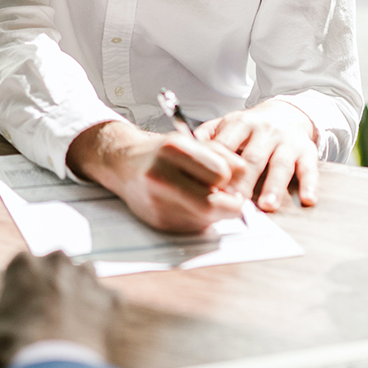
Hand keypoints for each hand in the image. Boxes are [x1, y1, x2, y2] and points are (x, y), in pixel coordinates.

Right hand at [0, 251, 118, 367]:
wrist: (55, 364)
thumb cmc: (16, 345)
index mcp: (25, 263)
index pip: (24, 266)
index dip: (25, 285)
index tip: (25, 303)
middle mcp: (58, 260)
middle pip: (57, 264)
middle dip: (55, 280)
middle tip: (50, 308)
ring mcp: (88, 276)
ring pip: (86, 275)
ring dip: (80, 290)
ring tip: (73, 317)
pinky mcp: (110, 296)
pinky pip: (107, 300)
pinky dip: (102, 311)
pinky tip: (92, 329)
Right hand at [67, 121, 246, 232]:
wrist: (123, 164)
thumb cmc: (160, 152)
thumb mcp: (191, 141)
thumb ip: (221, 155)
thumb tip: (244, 180)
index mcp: (173, 149)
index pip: (220, 174)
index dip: (233, 179)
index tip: (233, 179)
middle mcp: (161, 176)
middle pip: (212, 204)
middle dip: (230, 204)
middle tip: (233, 199)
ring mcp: (156, 202)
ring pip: (206, 219)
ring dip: (216, 212)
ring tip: (206, 195)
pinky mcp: (158, 222)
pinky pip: (193, 227)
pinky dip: (199, 218)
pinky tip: (188, 203)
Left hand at [196, 100, 318, 211]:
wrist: (288, 112)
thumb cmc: (252, 126)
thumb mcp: (228, 124)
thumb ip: (208, 136)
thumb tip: (184, 148)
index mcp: (241, 123)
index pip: (227, 145)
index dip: (219, 166)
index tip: (211, 186)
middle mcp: (265, 131)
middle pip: (253, 157)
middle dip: (244, 180)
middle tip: (235, 201)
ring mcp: (287, 141)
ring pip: (281, 164)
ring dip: (274, 186)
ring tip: (267, 205)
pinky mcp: (307, 151)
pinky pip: (309, 169)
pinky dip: (310, 185)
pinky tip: (307, 199)